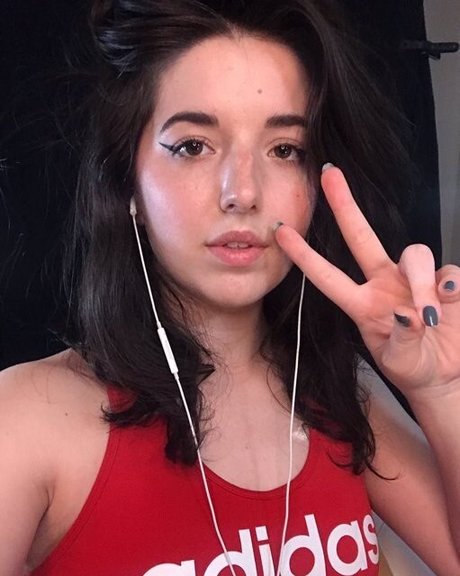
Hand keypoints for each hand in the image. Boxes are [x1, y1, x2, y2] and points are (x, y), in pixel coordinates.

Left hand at [275, 165, 459, 396]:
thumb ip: (402, 340)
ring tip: (429, 318)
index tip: (280, 232)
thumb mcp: (401, 361)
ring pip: (416, 252)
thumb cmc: (415, 369)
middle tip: (329, 173)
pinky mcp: (447, 282)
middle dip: (344, 205)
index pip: (327, 276)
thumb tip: (406, 313)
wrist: (448, 376)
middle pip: (361, 237)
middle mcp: (385, 284)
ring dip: (422, 283)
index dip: (303, 255)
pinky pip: (449, 271)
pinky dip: (450, 285)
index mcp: (364, 304)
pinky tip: (449, 303)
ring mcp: (415, 281)